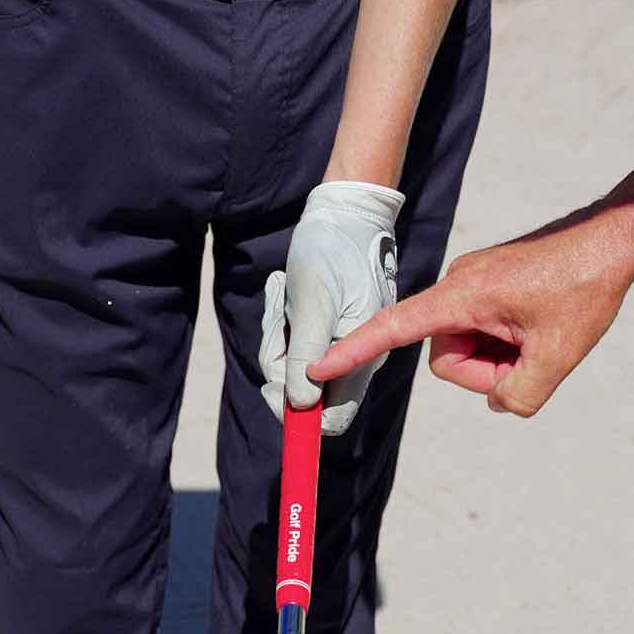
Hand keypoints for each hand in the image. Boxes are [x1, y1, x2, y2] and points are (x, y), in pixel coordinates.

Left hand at [260, 181, 404, 435]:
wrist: (344, 214)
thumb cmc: (333, 253)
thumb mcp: (314, 304)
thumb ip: (307, 356)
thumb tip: (301, 405)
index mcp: (362, 358)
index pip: (333, 418)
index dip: (299, 416)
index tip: (271, 387)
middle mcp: (355, 358)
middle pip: (305, 394)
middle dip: (280, 362)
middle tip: (280, 322)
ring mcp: (339, 344)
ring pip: (292, 367)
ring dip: (278, 335)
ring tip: (284, 295)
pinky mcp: (324, 330)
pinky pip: (292, 343)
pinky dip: (282, 323)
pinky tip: (285, 292)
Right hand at [310, 209, 633, 417]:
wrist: (612, 241)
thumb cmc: (584, 288)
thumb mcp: (558, 356)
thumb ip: (519, 396)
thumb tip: (499, 403)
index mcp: (462, 296)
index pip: (394, 328)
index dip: (354, 350)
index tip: (318, 366)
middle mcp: (458, 285)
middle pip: (446, 357)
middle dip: (485, 370)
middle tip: (532, 357)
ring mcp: (473, 285)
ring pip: (466, 347)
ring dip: (501, 357)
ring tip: (541, 338)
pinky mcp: (489, 287)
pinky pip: (482, 329)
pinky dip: (508, 342)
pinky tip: (540, 327)